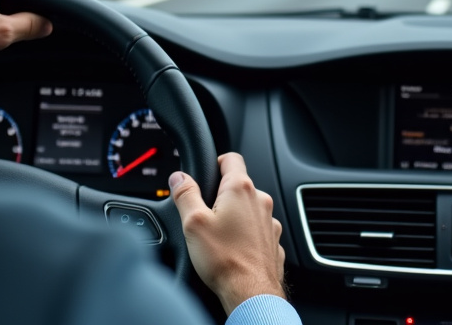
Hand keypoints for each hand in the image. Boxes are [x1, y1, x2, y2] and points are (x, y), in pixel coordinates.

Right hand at [170, 153, 286, 315]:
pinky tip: (232, 249)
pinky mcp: (273, 241)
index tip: (207, 171)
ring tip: (218, 236)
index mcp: (240, 189)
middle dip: (221, 195)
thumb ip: (185, 194)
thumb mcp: (193, 223)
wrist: (250, 293)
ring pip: (249, 209)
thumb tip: (178, 177)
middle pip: (239, 185)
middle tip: (204, 213)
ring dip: (235, 216)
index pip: (231, 158)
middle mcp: (260, 201)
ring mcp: (270, 222)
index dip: (216, 161)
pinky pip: (257, 229)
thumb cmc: (224, 260)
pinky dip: (245, 234)